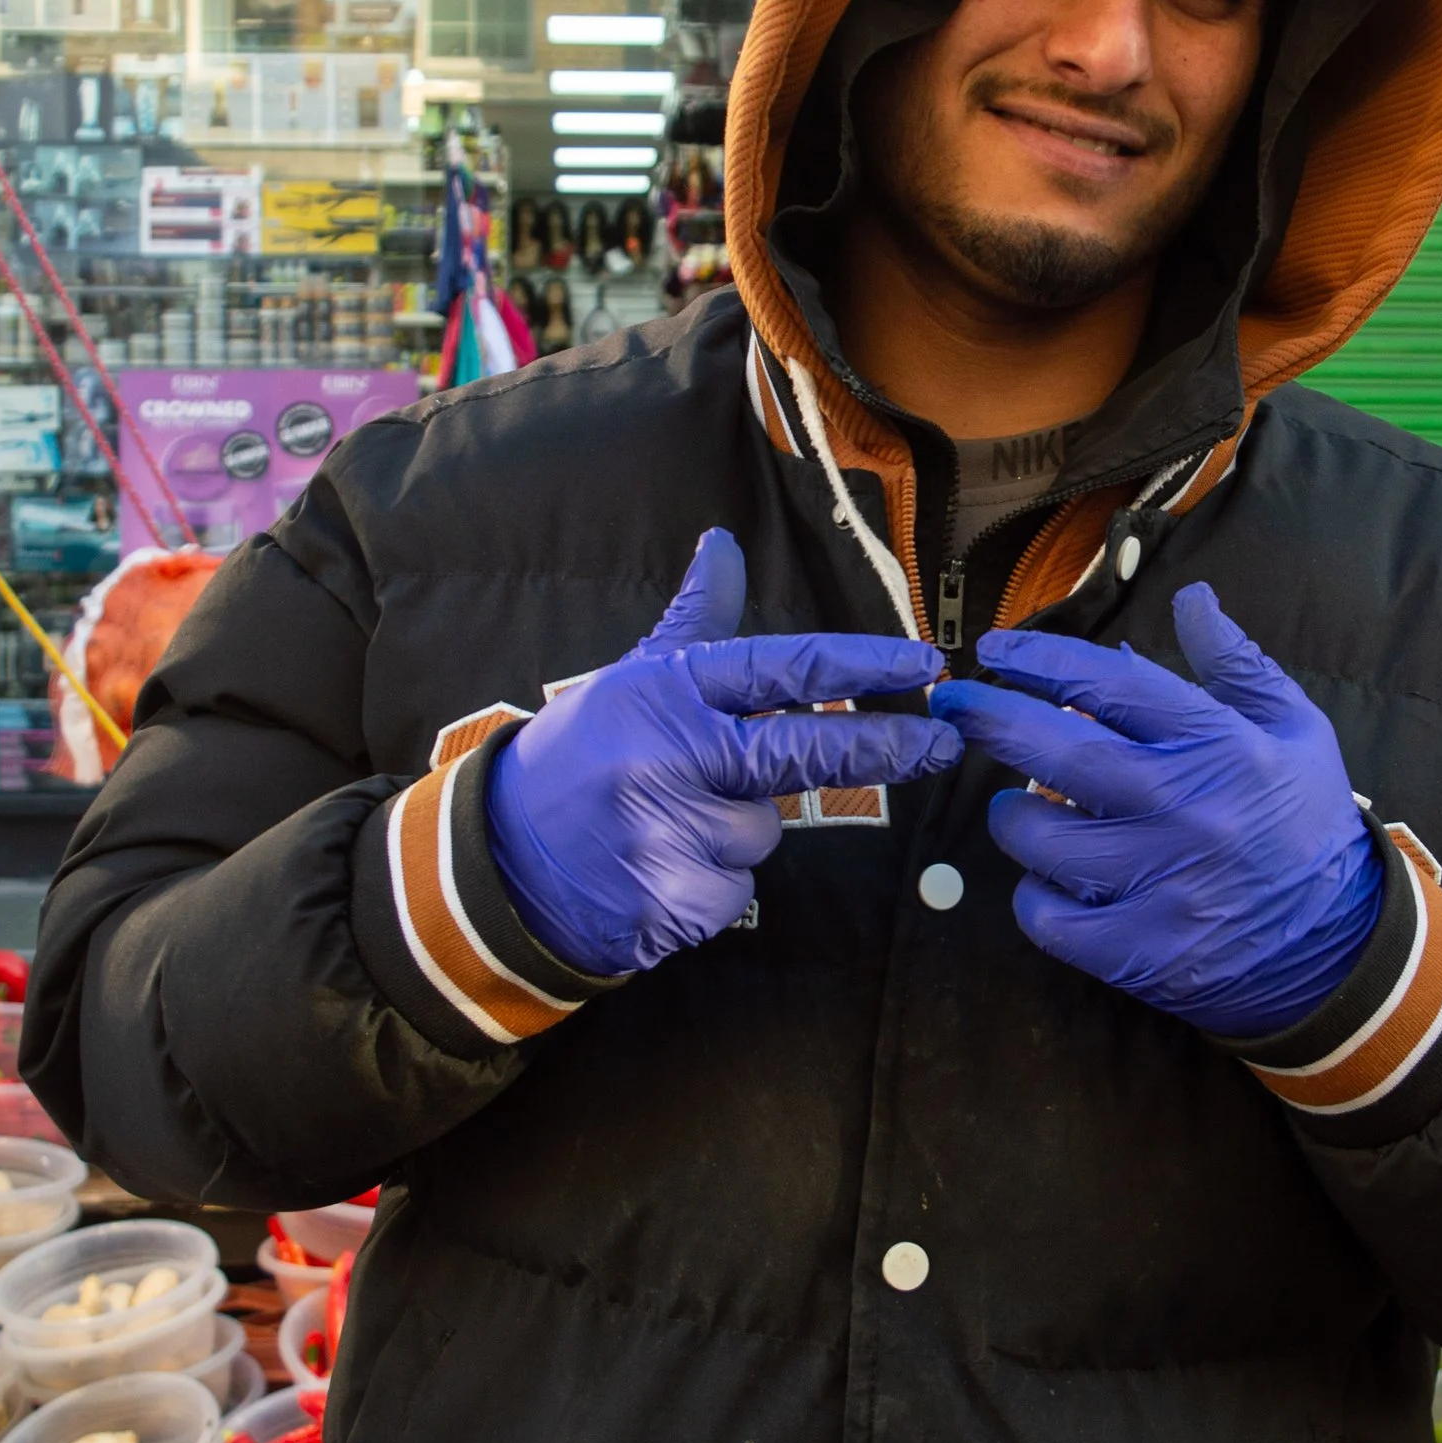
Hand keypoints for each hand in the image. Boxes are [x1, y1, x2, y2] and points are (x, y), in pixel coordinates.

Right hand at [485, 529, 952, 978]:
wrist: (499, 859)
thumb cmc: (583, 756)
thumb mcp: (633, 678)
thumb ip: (695, 620)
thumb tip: (724, 542)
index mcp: (670, 691)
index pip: (783, 667)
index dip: (861, 665)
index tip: (925, 665)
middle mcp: (673, 754)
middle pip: (806, 750)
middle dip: (884, 747)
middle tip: (942, 746)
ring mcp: (673, 831)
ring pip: (764, 832)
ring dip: (738, 832)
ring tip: (672, 825)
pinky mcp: (672, 900)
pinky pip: (735, 890)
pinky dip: (711, 885)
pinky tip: (661, 870)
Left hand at [925, 586, 1382, 1040]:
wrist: (1341, 945)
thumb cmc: (1304, 822)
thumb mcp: (1294, 728)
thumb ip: (1236, 663)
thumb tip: (1191, 597)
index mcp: (1219, 745)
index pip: (1110, 684)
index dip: (1040, 660)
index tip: (994, 652)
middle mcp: (1186, 809)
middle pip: (1058, 754)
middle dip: (990, 719)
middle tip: (954, 705)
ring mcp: (1162, 884)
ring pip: (1042, 838)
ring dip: (1012, 816)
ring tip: (1017, 809)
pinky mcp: (1143, 951)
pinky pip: (1049, 919)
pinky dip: (1033, 898)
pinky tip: (1048, 882)